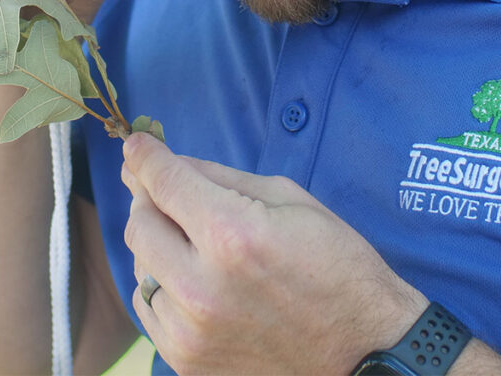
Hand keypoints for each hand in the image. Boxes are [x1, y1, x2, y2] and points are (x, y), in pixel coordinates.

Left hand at [121, 134, 426, 374]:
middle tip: (163, 187)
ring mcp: (191, 333)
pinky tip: (190, 276)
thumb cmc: (335, 265)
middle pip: (139, 224)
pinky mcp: (188, 363)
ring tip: (187, 236)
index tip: (136, 145)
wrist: (364, 352)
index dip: (144, 156)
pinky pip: (150, 309)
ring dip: (155, 243)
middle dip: (147, 196)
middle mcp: (201, 287)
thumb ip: (220, 177)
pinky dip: (161, 285)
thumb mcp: (288, 199)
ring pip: (138, 268)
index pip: (163, 182)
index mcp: (231, 235)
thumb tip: (172, 162)